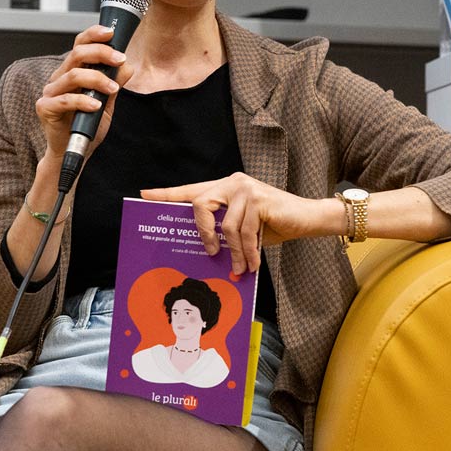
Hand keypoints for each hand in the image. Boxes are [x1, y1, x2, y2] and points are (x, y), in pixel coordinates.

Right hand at [35, 24, 132, 159]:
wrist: (73, 151)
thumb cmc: (87, 125)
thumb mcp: (107, 102)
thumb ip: (115, 83)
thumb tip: (127, 66)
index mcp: (72, 72)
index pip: (80, 45)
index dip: (93, 35)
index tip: (112, 33)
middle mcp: (59, 78)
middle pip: (77, 54)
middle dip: (101, 53)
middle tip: (120, 59)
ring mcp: (50, 92)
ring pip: (73, 75)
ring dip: (97, 79)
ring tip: (113, 88)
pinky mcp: (45, 108)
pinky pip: (64, 100)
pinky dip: (83, 101)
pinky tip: (96, 105)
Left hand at [141, 173, 329, 275]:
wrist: (306, 218)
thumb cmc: (273, 224)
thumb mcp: (243, 227)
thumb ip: (223, 230)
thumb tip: (204, 251)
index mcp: (224, 187)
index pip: (191, 190)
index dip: (167, 194)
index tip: (144, 195)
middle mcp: (232, 182)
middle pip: (200, 204)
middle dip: (202, 233)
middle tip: (210, 253)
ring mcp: (246, 189)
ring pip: (226, 226)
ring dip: (233, 253)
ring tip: (239, 268)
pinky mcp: (259, 199)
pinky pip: (244, 232)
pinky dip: (247, 252)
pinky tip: (251, 264)